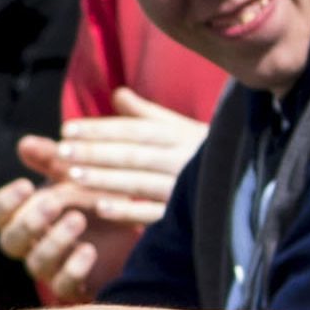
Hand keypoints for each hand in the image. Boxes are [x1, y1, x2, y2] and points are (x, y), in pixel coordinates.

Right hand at [0, 169, 155, 302]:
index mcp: (23, 216)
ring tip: (78, 219)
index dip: (3, 203)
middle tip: (53, 202)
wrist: (136, 227)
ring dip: (54, 241)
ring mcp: (52, 268)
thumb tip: (24, 143)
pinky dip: (74, 269)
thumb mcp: (76, 174)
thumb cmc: (96, 197)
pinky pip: (63, 286)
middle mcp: (31, 245)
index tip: (25, 185)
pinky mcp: (76, 286)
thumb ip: (50, 159)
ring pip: (36, 263)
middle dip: (28, 222)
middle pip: (9, 242)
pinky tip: (89, 250)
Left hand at [50, 89, 206, 211]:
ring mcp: (183, 189)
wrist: (247, 184)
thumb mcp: (179, 127)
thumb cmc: (201, 152)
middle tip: (62, 152)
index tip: (67, 129)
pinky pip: (154, 214)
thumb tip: (117, 93)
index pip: (133, 130)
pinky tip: (101, 207)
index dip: (101, 129)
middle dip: (95, 153)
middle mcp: (180, 159)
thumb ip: (146, 113)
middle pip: (132, 154)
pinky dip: (128, 211)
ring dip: (104, 180)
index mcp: (177, 134)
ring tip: (72, 177)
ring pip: (139, 182)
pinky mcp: (185, 216)